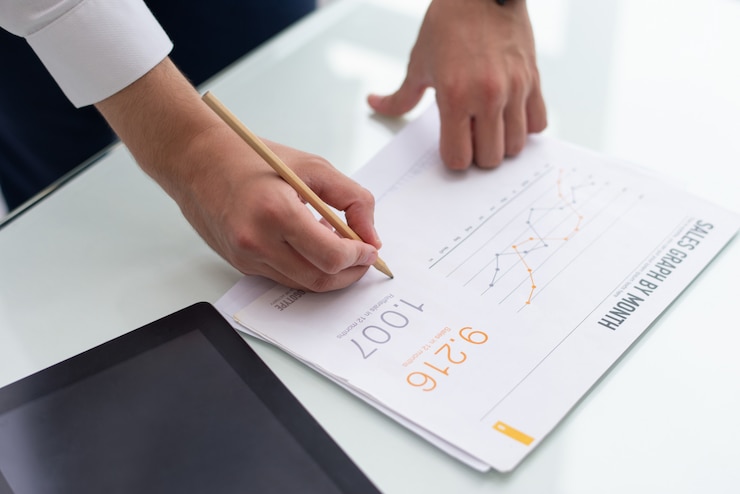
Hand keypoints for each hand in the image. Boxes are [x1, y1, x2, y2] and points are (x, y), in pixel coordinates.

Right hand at [176, 128, 381, 290]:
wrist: (196, 160)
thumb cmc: (250, 158)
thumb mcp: (312, 167)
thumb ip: (352, 199)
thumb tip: (371, 236)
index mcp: (276, 213)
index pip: (330, 256)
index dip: (358, 257)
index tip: (370, 248)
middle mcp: (257, 241)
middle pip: (318, 279)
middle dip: (349, 273)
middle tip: (363, 257)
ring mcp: (246, 257)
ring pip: (301, 283)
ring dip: (328, 272)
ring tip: (337, 245)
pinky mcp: (240, 264)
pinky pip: (283, 277)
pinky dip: (305, 267)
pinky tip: (310, 244)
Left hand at [368, 0, 546, 168]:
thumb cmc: (449, 23)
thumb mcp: (419, 62)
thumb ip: (401, 96)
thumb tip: (376, 106)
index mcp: (455, 96)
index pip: (458, 159)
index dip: (454, 157)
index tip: (452, 146)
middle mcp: (487, 96)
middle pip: (490, 159)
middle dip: (479, 155)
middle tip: (471, 137)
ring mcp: (514, 89)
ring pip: (515, 147)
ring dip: (502, 143)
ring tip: (491, 126)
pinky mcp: (534, 80)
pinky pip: (538, 124)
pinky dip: (525, 126)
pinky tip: (511, 115)